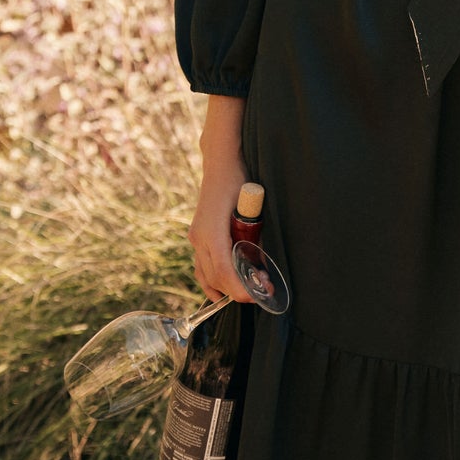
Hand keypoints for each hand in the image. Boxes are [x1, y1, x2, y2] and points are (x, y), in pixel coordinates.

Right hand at [189, 94, 257, 303]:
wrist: (221, 162)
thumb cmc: (239, 180)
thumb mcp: (253, 206)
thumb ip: (255, 234)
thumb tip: (264, 263)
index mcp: (211, 230)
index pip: (223, 269)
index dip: (239, 288)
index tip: (255, 297)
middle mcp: (199, 237)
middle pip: (216, 276)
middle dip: (239, 290)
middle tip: (264, 293)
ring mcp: (196, 237)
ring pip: (206, 274)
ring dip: (227, 288)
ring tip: (250, 292)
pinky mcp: (198, 236)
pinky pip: (202, 267)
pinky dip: (213, 281)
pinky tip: (224, 292)